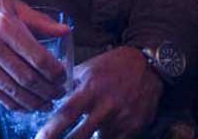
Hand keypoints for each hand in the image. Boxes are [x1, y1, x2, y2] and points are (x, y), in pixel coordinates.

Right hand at [0, 0, 69, 111]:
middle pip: (25, 77)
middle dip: (47, 90)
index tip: (63, 77)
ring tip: (47, 104)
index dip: (54, 72)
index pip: (36, 58)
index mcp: (6, 26)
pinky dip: (14, 104)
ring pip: (11, 90)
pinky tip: (27, 106)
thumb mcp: (19, 8)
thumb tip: (66, 31)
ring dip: (33, 102)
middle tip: (59, 94)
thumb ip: (42, 22)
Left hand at [37, 47, 162, 138]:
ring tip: (78, 136)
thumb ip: (69, 83)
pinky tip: (100, 133)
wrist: (148, 67)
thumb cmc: (113, 66)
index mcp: (91, 89)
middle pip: (81, 135)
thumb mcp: (88, 68)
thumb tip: (49, 93)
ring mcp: (122, 120)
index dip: (52, 129)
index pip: (67, 112)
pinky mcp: (135, 128)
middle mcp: (106, 106)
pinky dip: (105, 138)